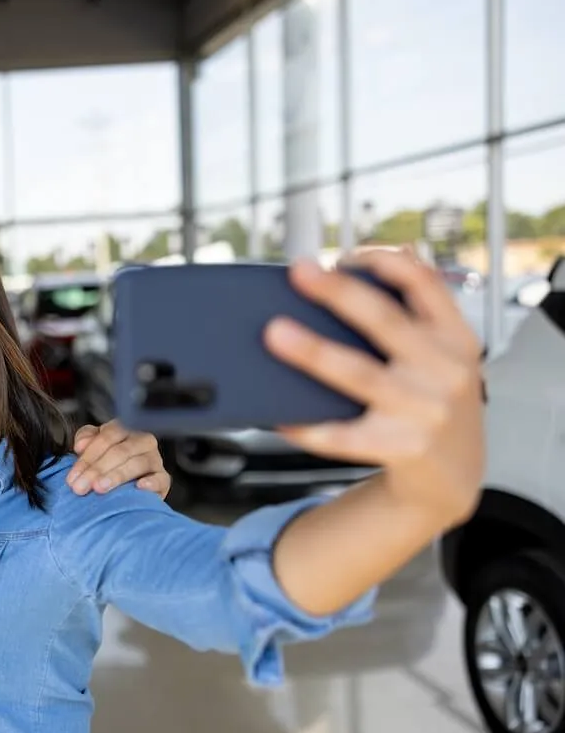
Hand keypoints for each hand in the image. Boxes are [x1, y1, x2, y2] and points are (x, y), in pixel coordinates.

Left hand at [67, 420, 170, 497]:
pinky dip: (151, 482)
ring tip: (100, 488)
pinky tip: (139, 487)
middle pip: (120, 451)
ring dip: (116, 476)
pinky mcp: (163, 479)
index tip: (73, 476)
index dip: (88, 456)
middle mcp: (142, 441)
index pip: (107, 437)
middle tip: (81, 486)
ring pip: (137, 464)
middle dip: (97, 469)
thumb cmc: (106, 464)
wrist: (126, 487)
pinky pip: (160, 479)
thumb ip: (85, 439)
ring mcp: (154, 459)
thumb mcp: (93, 448)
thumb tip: (81, 445)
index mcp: (124, 430)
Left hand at [264, 248, 484, 524]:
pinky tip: (279, 416)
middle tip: (300, 272)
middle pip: (386, 321)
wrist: (453, 477)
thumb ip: (414, 316)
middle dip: (340, 293)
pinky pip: (342, 435)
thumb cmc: (434, 404)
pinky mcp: (401, 449)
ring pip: (359, 374)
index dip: (385, 261)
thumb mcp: (442, 356)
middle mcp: (445, 371)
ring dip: (314, 351)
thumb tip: (358, 268)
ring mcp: (424, 411)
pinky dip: (308, 426)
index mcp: (455, 338)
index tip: (345, 255)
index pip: (425, 284)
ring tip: (276, 333)